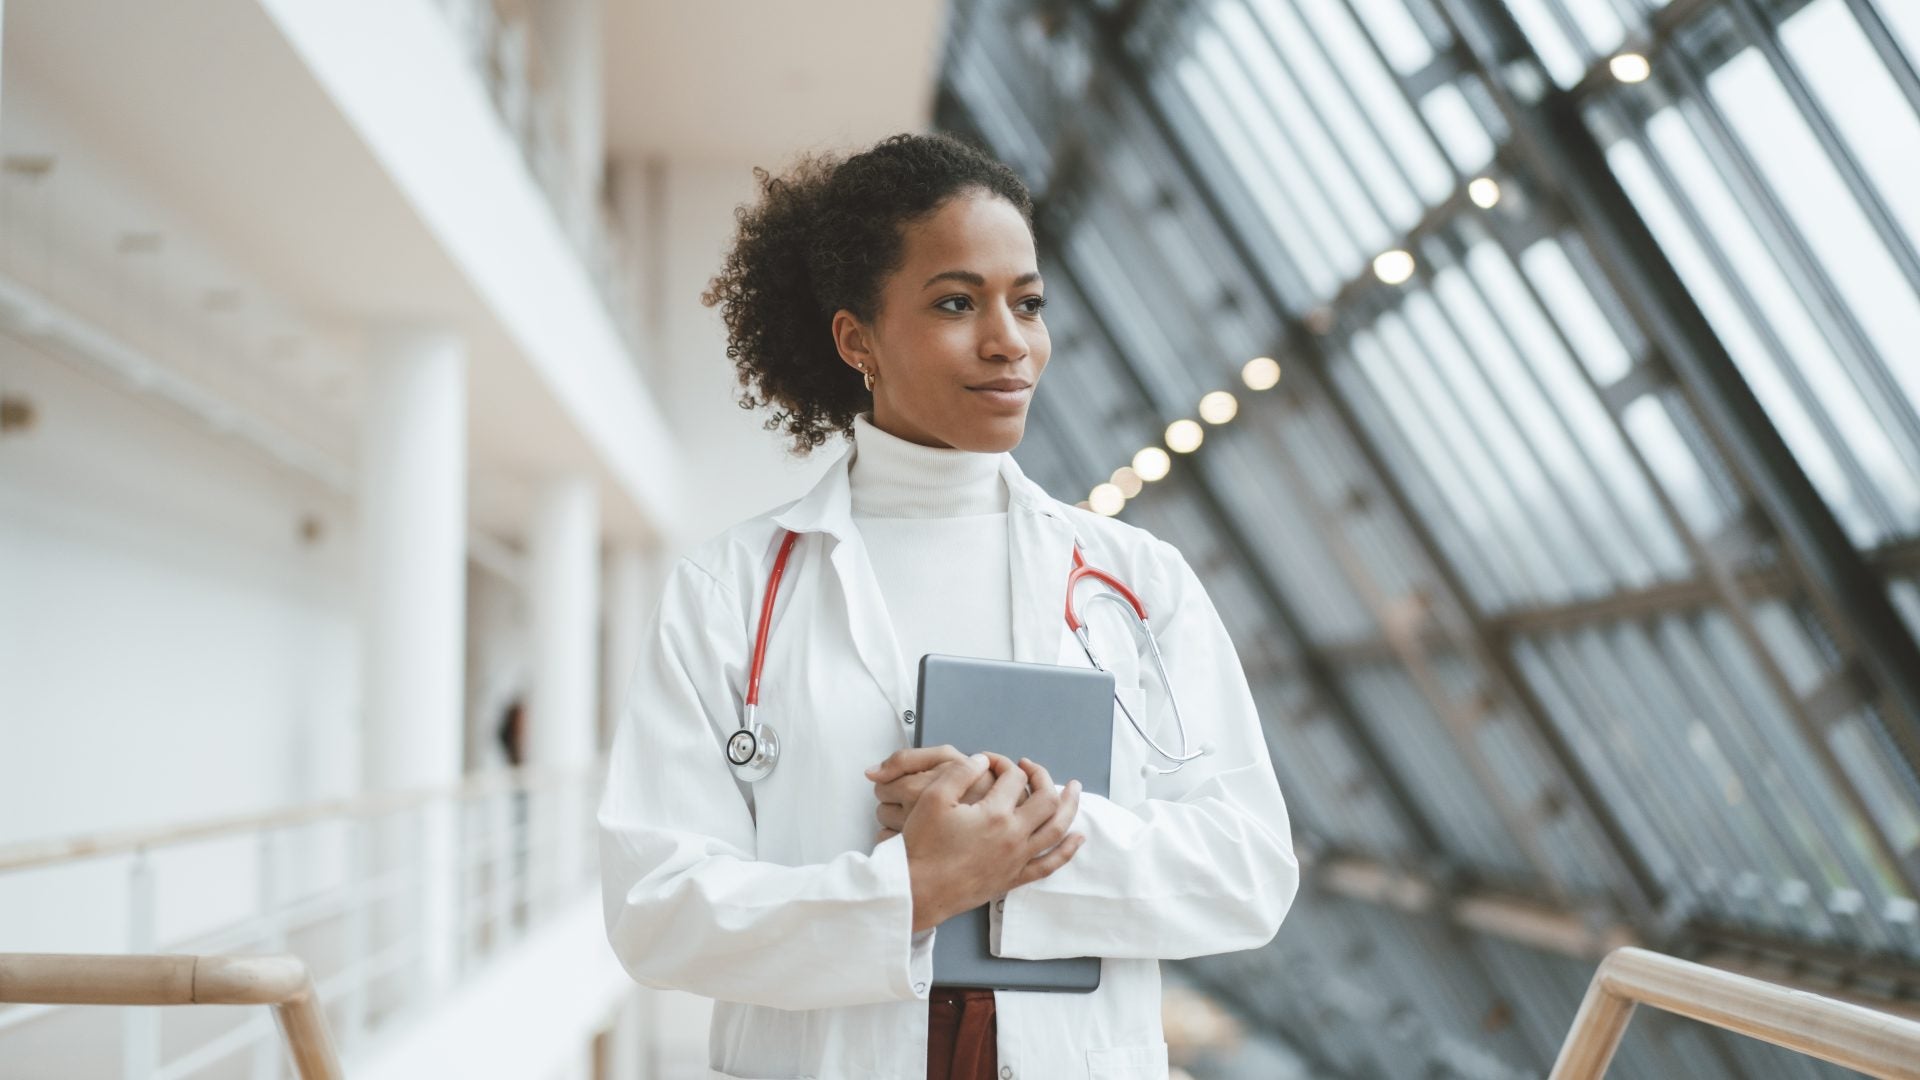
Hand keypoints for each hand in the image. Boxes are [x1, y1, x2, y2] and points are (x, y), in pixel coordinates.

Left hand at [866, 745, 1003, 842]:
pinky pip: (895, 853)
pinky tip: (917, 840)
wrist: (1006, 823)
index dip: (894, 784)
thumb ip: (908, 757)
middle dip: (894, 805)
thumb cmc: (977, 787)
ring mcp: (919, 842)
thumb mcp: (946, 757)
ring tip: (919, 820)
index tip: (909, 786)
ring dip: (897, 825)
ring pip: (886, 833)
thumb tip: (871, 771)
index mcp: (919, 790)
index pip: (883, 786)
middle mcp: (915, 818)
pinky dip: (900, 847)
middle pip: (882, 810)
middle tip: (915, 803)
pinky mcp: (923, 860)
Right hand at [899, 754, 1083, 931]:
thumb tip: (982, 761)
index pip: (1013, 777)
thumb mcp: (934, 798)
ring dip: (1069, 806)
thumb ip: (960, 772)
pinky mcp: (1013, 878)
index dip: (1003, 762)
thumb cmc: (923, 846)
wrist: (918, 890)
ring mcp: (1017, 859)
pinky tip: (1077, 838)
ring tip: (1075, 790)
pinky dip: (1067, 850)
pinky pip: (1049, 864)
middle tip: (1031, 766)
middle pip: (1046, 799)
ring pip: (1057, 829)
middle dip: (1042, 776)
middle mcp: (1014, 836)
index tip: (988, 761)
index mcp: (996, 813)